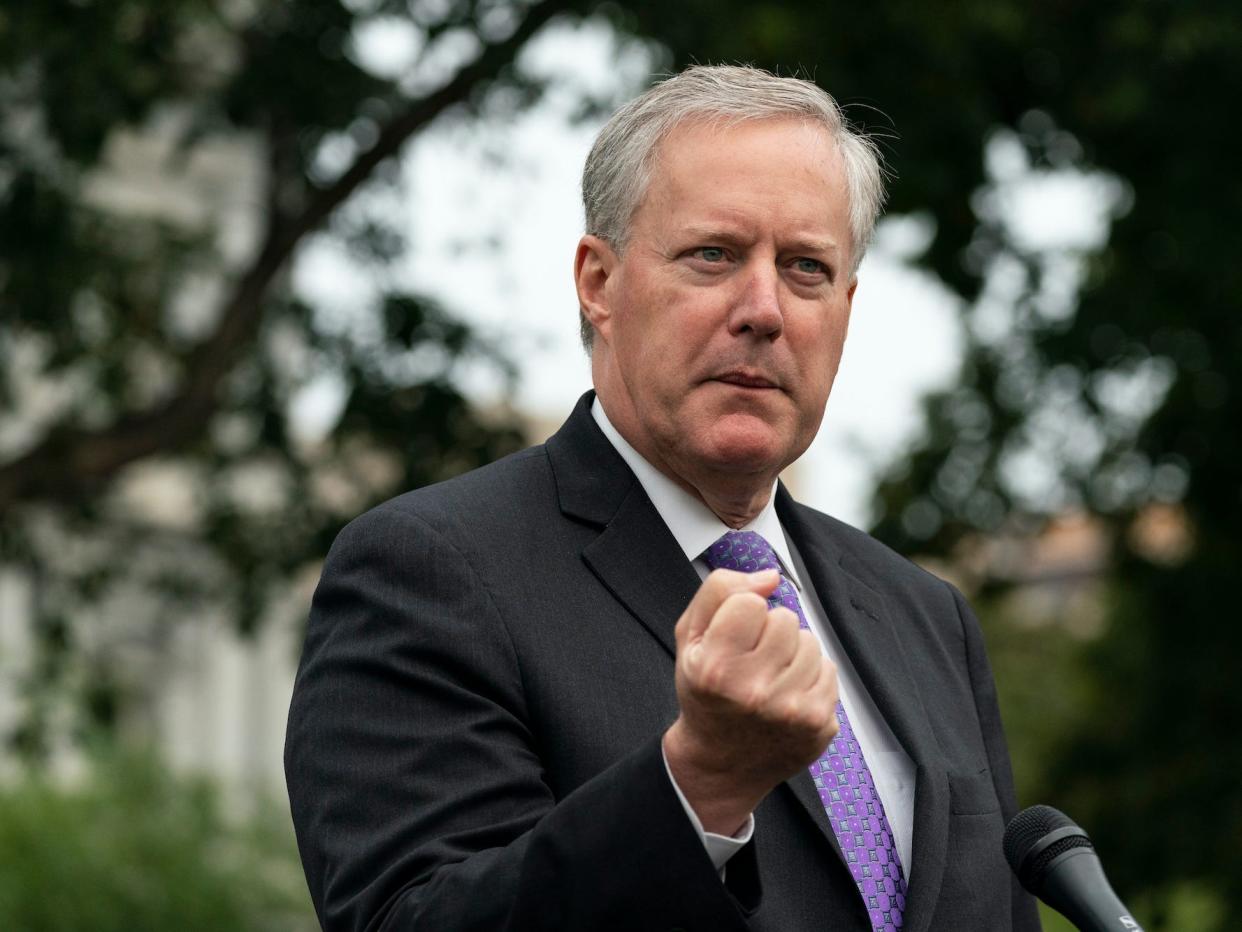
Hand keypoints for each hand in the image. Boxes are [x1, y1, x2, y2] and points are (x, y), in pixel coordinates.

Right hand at [663, 569, 838, 835]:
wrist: (719, 763)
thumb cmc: (704, 693)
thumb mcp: (689, 638)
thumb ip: (720, 592)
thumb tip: (771, 578)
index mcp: (715, 668)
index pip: (750, 602)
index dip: (740, 615)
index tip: (732, 639)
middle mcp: (754, 692)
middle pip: (785, 618)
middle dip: (769, 632)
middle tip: (752, 661)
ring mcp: (791, 711)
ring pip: (810, 641)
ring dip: (792, 653)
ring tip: (771, 677)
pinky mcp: (819, 724)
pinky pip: (828, 668)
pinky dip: (810, 676)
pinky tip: (788, 694)